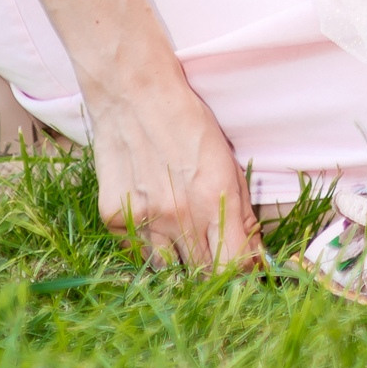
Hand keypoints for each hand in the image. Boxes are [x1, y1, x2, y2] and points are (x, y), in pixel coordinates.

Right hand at [87, 64, 262, 269]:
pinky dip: (149, 245)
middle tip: (213, 252)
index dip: (241, 273)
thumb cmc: (189, 123)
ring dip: (180, 259)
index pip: (232, 264)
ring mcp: (142, 219)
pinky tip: (154, 219)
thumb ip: (241, 213)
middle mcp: (178, 216)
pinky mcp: (113, 219)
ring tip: (182, 233)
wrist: (134, 95)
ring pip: (168, 268)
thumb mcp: (228, 162)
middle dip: (213, 270)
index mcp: (214, 199)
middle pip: (200, 272)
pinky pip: (137, 251)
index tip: (244, 269)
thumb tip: (253, 256)